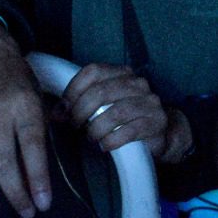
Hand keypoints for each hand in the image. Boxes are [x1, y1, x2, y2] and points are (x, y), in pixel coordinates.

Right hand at [0, 34, 51, 217]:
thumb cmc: (17, 81)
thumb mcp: (38, 100)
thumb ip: (39, 135)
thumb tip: (36, 178)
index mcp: (24, 103)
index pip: (32, 148)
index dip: (37, 180)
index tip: (43, 203)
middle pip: (4, 164)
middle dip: (17, 195)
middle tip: (27, 211)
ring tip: (8, 186)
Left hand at [59, 63, 175, 158]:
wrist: (162, 132)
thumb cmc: (126, 118)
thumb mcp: (106, 104)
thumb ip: (83, 102)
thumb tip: (55, 113)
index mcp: (123, 73)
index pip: (93, 71)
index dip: (73, 90)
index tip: (63, 110)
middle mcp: (138, 83)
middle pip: (101, 92)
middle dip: (80, 112)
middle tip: (74, 127)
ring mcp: (150, 102)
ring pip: (115, 113)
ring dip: (95, 129)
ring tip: (91, 137)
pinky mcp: (156, 122)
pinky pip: (129, 131)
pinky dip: (111, 141)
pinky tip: (105, 145)